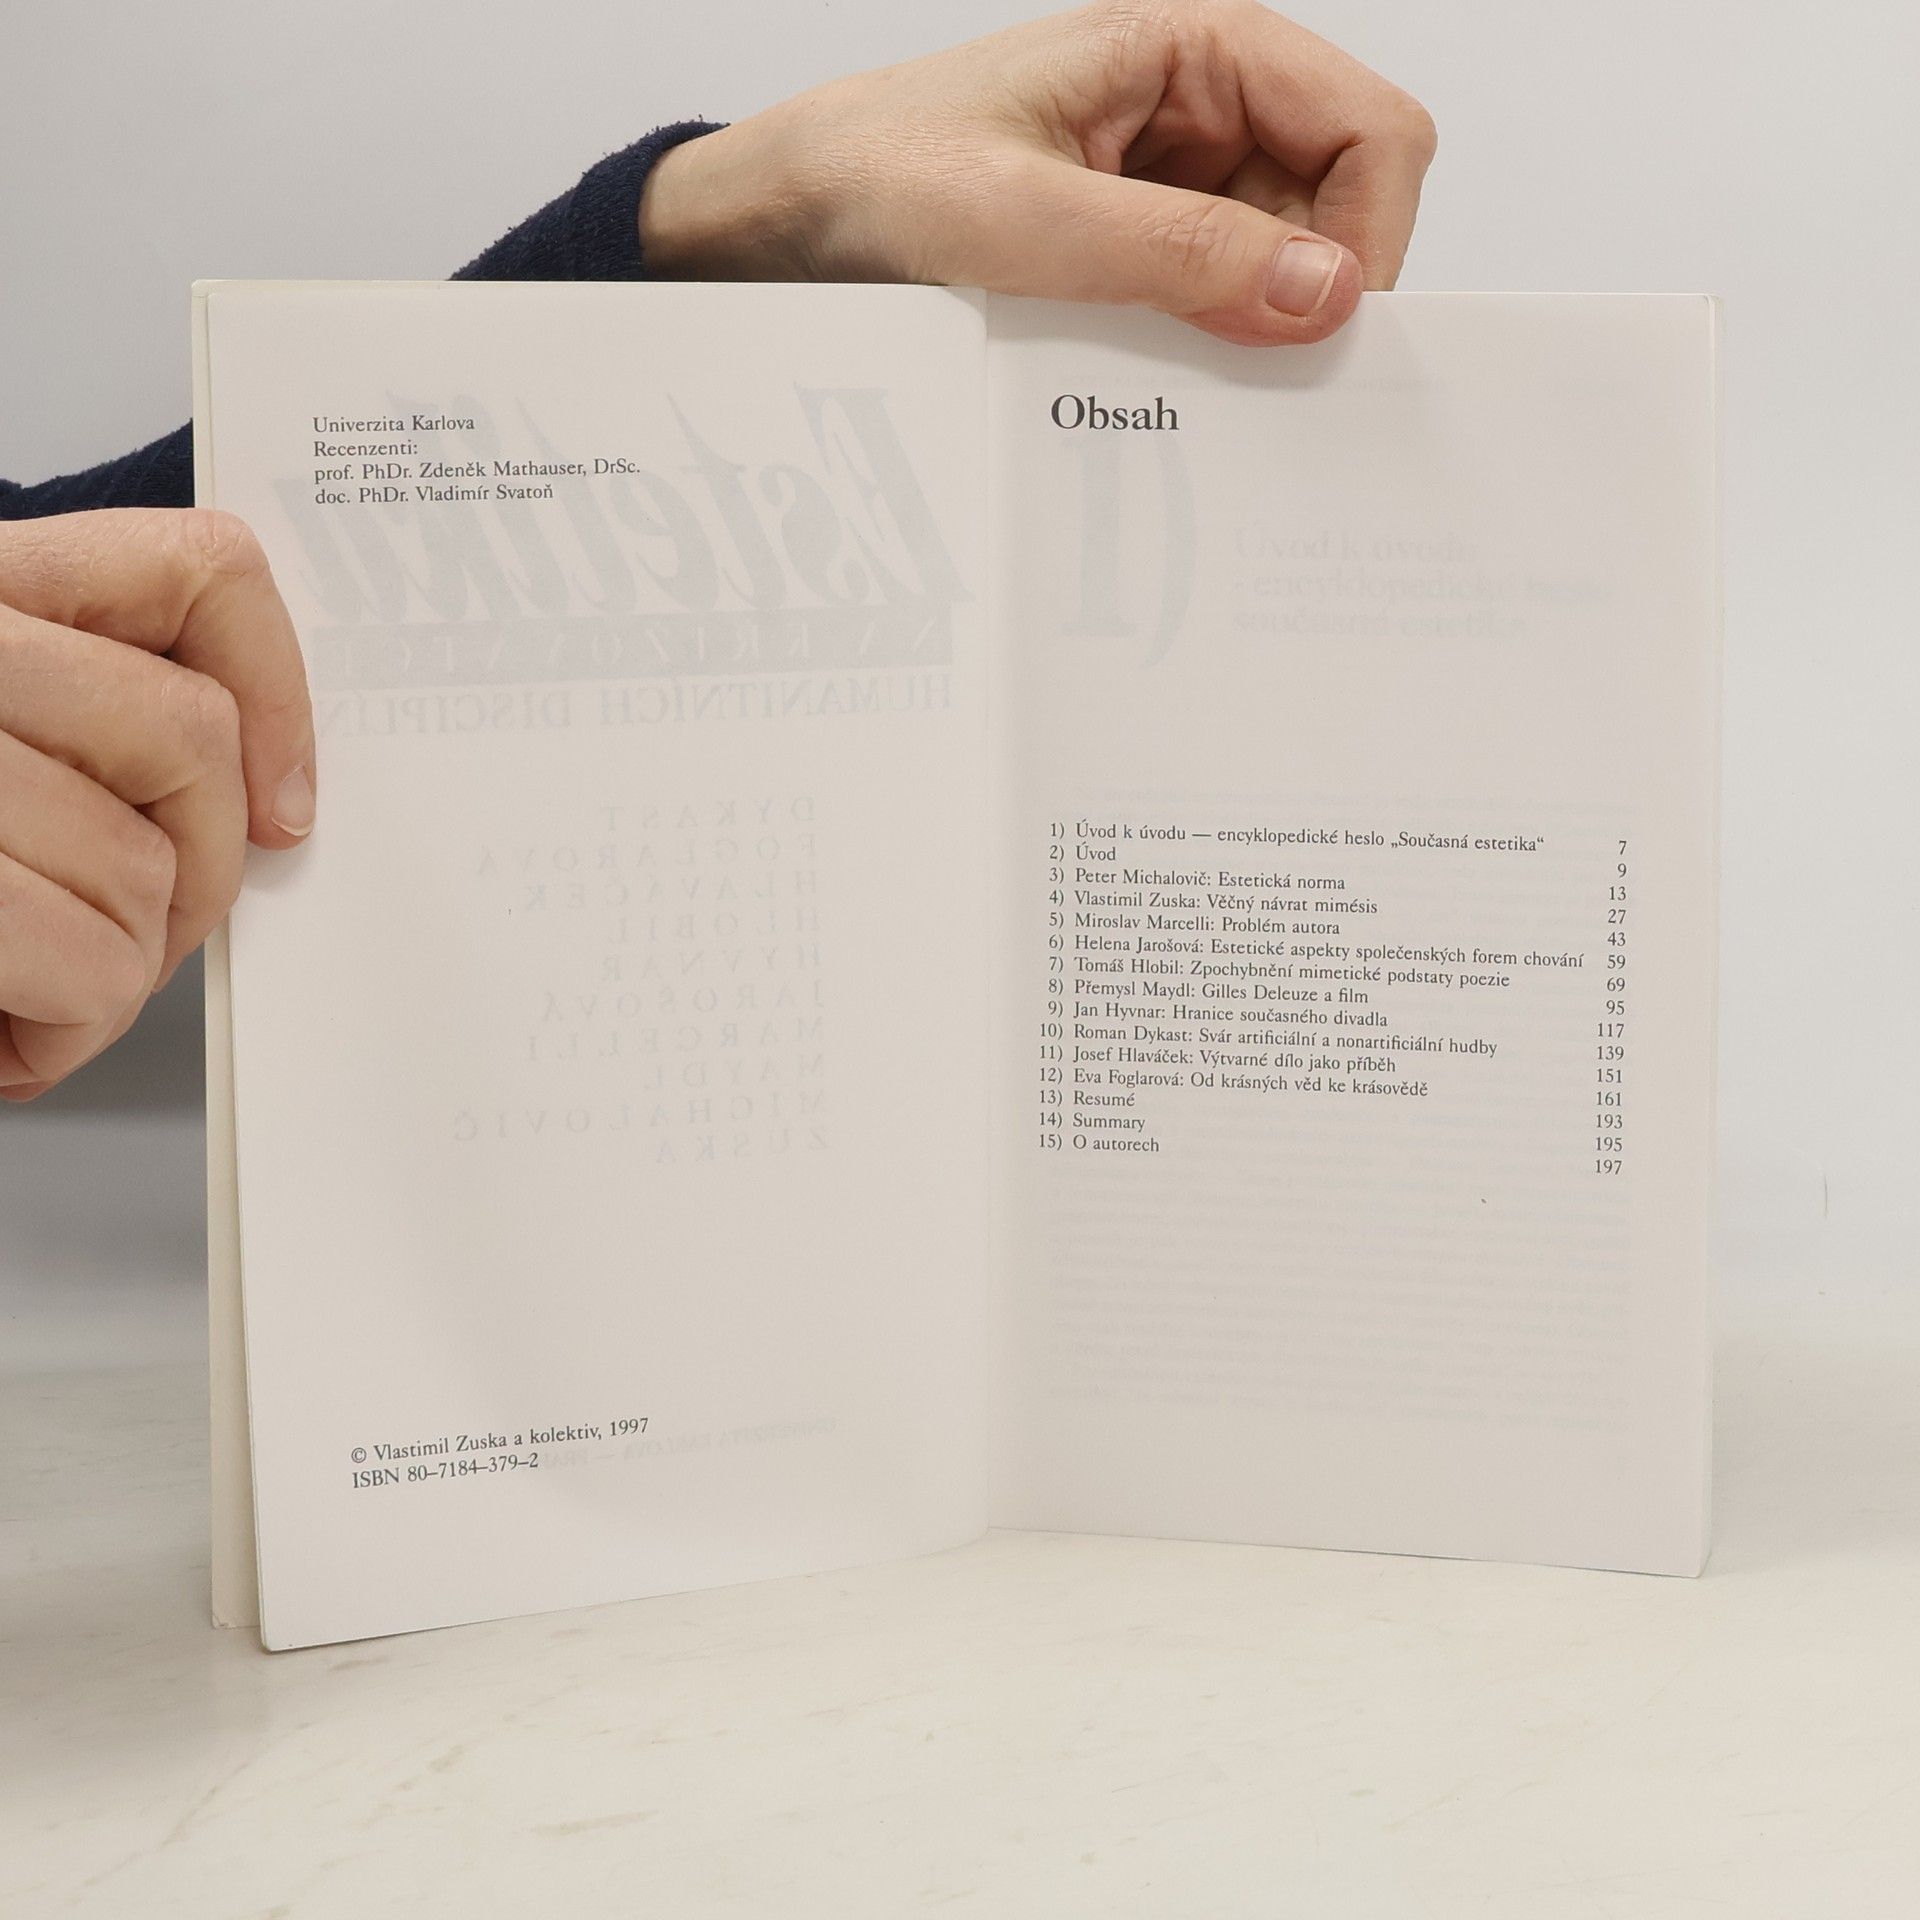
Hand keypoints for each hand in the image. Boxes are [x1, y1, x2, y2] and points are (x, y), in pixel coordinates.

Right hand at [0, 509, 315, 1100]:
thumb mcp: (17, 757)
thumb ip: (106, 733)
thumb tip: (265, 798)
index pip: (194, 571)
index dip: (276, 693)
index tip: (278, 801)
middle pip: (192, 736)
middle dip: (197, 874)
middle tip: (129, 933)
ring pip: (145, 867)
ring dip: (117, 970)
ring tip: (35, 987)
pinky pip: (92, 963)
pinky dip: (72, 1030)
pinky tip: (10, 1032)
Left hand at [641, 0, 1435, 344]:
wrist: (793, 218)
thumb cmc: (881, 172)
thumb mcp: (1023, 217)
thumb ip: (1175, 253)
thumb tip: (1322, 294)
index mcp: (1202, 54)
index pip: (1374, 133)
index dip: (1370, 237)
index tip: (1319, 331)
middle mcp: (1210, 118)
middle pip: (1345, 215)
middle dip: (1312, 301)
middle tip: (1244, 375)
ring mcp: (1182, 193)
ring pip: (1287, 278)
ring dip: (1251, 339)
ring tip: (1169, 375)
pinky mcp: (1147, 258)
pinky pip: (1219, 315)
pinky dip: (1204, 358)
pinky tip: (1150, 383)